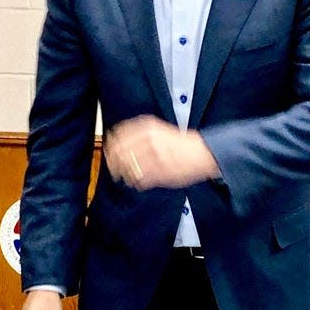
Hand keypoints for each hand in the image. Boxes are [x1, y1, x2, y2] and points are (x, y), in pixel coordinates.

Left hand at [104, 115, 219, 189]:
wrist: (201, 152)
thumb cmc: (178, 143)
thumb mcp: (157, 130)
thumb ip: (138, 134)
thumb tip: (115, 140)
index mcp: (148, 127)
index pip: (120, 135)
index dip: (111, 145)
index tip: (108, 151)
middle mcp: (149, 140)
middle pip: (121, 152)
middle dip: (114, 162)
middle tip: (113, 168)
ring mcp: (155, 156)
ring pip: (129, 167)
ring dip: (124, 173)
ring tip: (125, 176)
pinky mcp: (161, 171)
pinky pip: (140, 179)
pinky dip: (136, 182)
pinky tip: (137, 182)